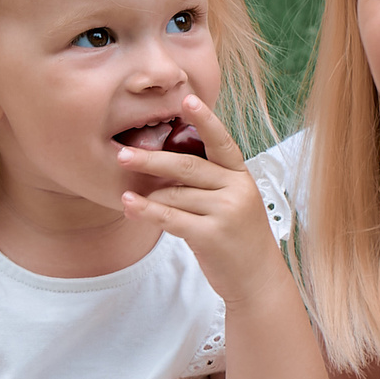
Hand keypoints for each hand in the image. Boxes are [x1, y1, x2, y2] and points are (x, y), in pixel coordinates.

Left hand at [116, 94, 285, 300]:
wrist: (257, 280)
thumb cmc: (237, 237)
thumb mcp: (232, 201)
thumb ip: (206, 181)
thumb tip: (162, 161)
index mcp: (240, 175)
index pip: (221, 141)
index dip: (204, 119)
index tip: (187, 98)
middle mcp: (237, 189)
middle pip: (187, 165)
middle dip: (151, 159)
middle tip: (122, 153)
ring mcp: (226, 212)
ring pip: (174, 194)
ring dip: (147, 195)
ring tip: (126, 195)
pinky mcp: (212, 236)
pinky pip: (171, 217)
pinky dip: (147, 211)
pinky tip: (130, 205)